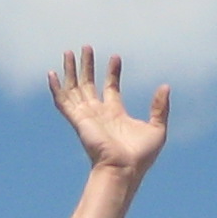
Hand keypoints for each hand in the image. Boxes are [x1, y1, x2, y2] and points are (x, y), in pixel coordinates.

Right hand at [49, 46, 167, 176]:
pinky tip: (51, 73)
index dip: (112, 71)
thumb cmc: (140, 155)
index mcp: (115, 114)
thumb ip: (160, 107)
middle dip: (87, 65)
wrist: (124, 169)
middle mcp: (98, 113)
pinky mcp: (78, 120)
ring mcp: (86, 116)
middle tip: (86, 47)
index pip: (111, 87)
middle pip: (89, 84)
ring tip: (69, 51)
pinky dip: (55, 88)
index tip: (116, 57)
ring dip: (71, 70)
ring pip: (74, 88)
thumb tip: (165, 86)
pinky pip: (63, 102)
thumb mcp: (157, 127)